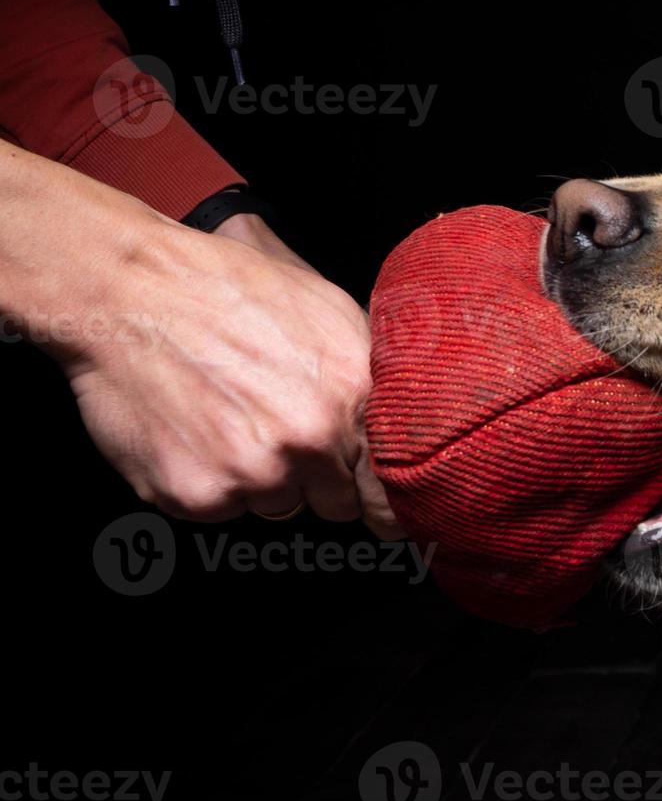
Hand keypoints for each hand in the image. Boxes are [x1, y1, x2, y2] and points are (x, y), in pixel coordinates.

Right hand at [210, 212, 402, 538]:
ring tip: (226, 417)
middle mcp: (311, 441)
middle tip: (275, 430)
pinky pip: (219, 510)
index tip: (373, 504)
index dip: (378, 496)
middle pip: (335, 503)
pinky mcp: (198, 495)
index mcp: (353, 394)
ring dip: (258, 479)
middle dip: (314, 478)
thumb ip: (367, 373)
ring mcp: (253, 472)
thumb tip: (394, 419)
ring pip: (275, 505)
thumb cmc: (226, 289)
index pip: (390, 488)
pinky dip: (205, 482)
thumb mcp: (326, 309)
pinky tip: (192, 431)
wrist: (128, 291)